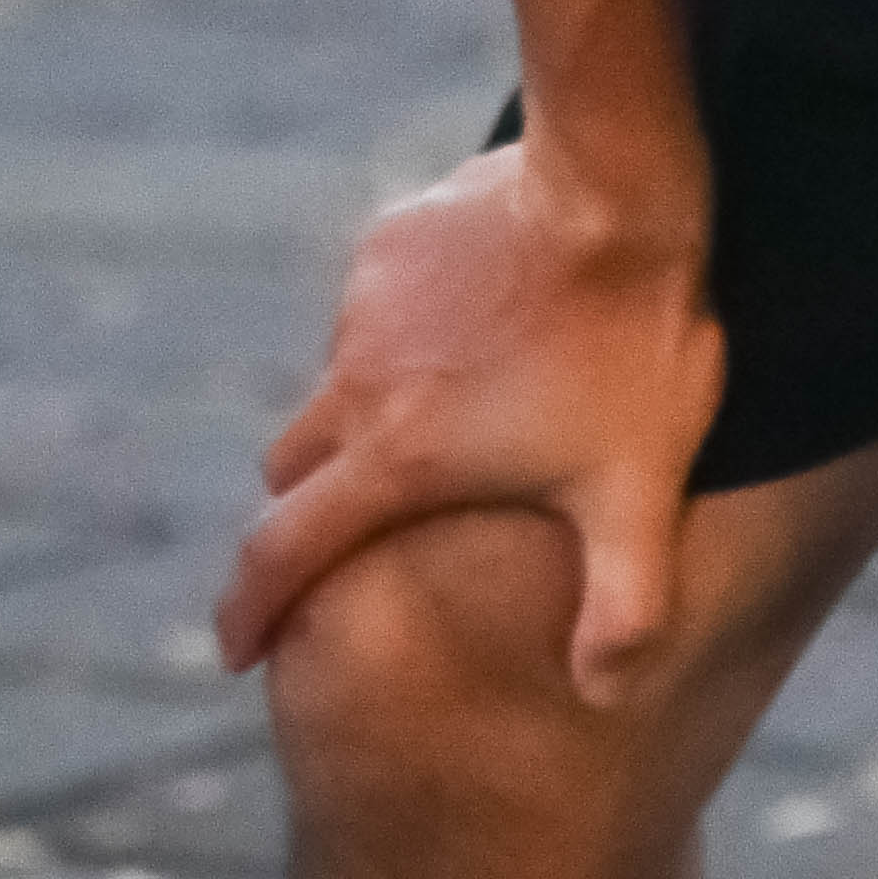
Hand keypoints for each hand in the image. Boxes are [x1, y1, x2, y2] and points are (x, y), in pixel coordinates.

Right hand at [214, 135, 724, 703]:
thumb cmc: (633, 345)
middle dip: (306, 515)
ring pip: (341, 383)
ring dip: (367, 417)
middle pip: (296, 469)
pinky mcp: (393, 240)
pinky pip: (378, 307)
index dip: (249, 613)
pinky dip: (404, 337)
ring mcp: (368, 302)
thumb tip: (610, 695)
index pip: (284, 553)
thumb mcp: (642, 490)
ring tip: (440, 428)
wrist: (618, 184)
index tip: (236, 652)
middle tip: (341, 545)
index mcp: (398, 456)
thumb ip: (626, 604)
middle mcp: (359, 382)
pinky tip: (476, 330)